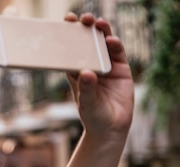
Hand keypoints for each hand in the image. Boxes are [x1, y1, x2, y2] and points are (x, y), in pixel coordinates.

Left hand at [64, 13, 133, 138]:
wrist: (110, 128)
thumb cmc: (93, 116)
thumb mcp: (86, 103)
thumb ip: (86, 89)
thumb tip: (86, 73)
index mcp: (76, 73)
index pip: (70, 51)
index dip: (68, 37)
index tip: (64, 24)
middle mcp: (91, 66)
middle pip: (87, 43)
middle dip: (85, 29)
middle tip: (82, 19)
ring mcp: (107, 66)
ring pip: (103, 44)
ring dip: (101, 32)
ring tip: (97, 23)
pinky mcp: (121, 69)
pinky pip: (118, 53)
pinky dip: (115, 45)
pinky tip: (111, 40)